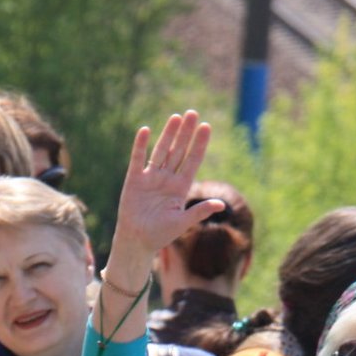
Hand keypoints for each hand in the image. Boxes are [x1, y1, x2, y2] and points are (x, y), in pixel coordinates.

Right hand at [107, 111, 222, 278]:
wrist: (138, 241)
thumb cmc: (161, 234)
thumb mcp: (183, 222)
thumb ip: (200, 211)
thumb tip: (221, 205)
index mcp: (180, 188)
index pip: (192, 161)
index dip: (199, 144)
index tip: (207, 127)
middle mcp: (167, 179)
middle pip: (179, 151)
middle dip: (186, 133)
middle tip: (193, 113)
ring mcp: (151, 178)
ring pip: (162, 151)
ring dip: (168, 134)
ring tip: (177, 117)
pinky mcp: (135, 180)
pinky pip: (138, 159)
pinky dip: (141, 145)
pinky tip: (146, 131)